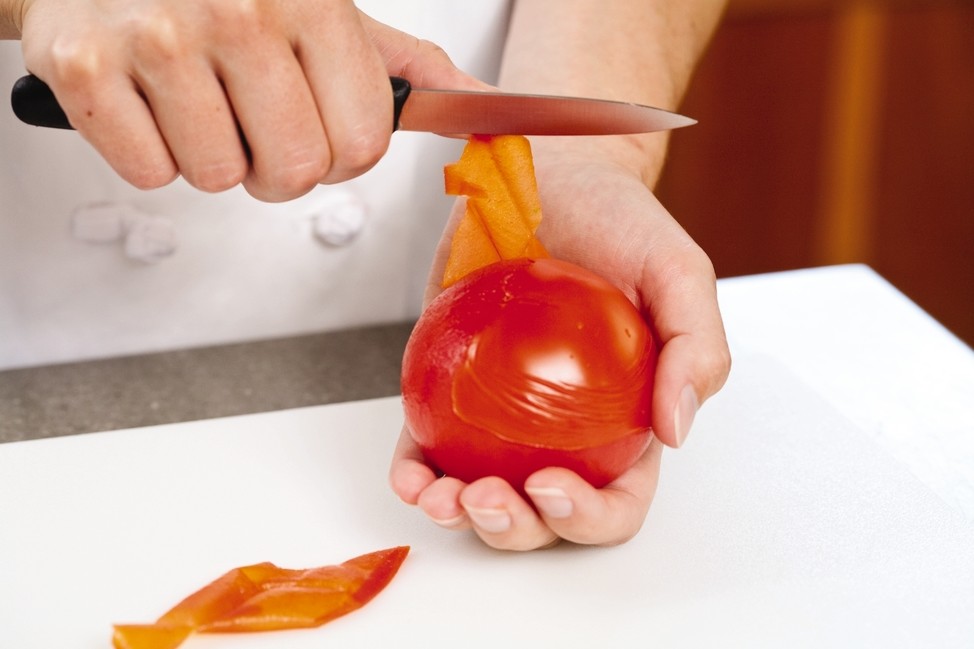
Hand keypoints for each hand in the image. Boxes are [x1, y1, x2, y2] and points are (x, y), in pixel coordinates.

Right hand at [15, 0, 482, 200]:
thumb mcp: (330, 16)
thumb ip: (407, 69)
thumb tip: (483, 107)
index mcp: (315, 5)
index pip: (362, 146)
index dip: (339, 156)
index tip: (314, 128)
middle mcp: (240, 14)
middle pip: (294, 172)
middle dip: (276, 165)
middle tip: (250, 119)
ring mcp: (159, 38)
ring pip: (219, 179)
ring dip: (212, 156)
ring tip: (196, 99)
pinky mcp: (85, 67)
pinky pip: (151, 173)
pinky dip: (150, 153)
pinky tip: (148, 101)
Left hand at [389, 136, 730, 549]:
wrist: (547, 170)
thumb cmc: (618, 219)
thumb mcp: (678, 272)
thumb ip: (697, 347)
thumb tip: (675, 430)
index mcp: (624, 419)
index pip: (618, 496)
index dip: (590, 516)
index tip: (554, 487)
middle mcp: (564, 427)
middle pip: (544, 511)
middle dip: (517, 527)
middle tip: (489, 497)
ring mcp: (505, 411)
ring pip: (483, 491)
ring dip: (461, 513)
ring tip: (441, 496)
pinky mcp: (455, 383)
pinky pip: (432, 442)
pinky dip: (418, 469)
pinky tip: (411, 473)